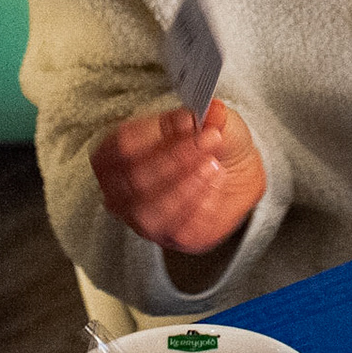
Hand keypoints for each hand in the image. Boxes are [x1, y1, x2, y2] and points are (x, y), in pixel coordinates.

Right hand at [90, 99, 266, 254]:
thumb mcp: (206, 118)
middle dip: (177, 158)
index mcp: (115, 152)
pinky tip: (215, 182)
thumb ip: (203, 115)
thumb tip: (204, 115)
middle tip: (209, 140)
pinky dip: (201, 203)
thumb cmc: (208, 142)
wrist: (236, 169)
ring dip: (188, 185)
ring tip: (212, 164)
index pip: (121, 146)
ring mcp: (142, 218)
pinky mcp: (172, 238)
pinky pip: (180, 229)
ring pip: (153, 210)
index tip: (189, 121)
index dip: (156, 134)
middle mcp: (121, 190)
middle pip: (137, 178)